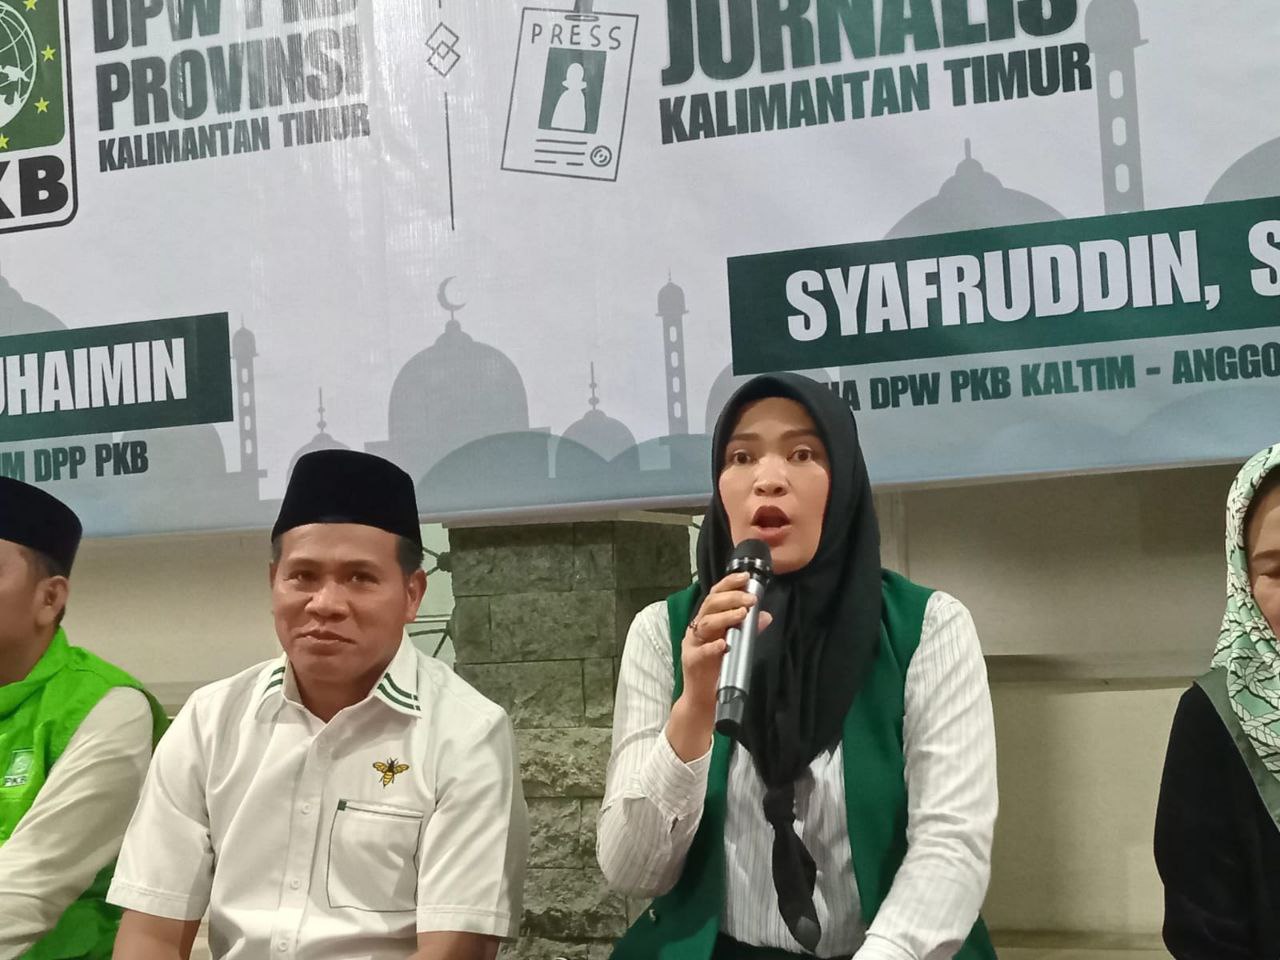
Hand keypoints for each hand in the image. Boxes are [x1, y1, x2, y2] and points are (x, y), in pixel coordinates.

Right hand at [665, 572, 771, 761]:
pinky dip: (713, 646)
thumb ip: (748, 630)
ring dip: (724, 617)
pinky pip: (701, 651)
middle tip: (750, 599)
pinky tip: (724, 644)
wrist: (703, 700)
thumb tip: (765, 616)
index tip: (745, 577)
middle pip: (710, 605)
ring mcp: (693, 645)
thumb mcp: (734, 646)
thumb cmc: (718, 669)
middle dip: (731, 598)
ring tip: (742, 615)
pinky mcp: (692, 662)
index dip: (729, 584)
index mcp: (707, 621)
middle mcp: (697, 629)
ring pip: (705, 623)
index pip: (715, 595)